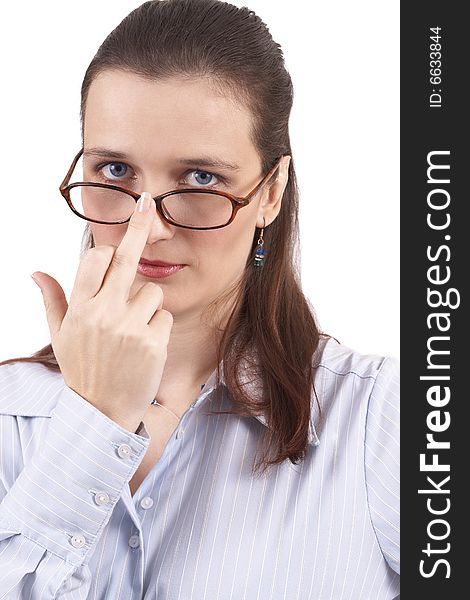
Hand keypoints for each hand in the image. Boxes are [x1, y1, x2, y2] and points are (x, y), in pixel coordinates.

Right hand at [31, 192, 172, 431]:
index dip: (111, 245)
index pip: (95, 258)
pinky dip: (158, 326)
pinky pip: (164, 316)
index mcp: (80, 308)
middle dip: (141, 228)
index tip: (124, 227)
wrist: (102, 411)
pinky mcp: (153, 341)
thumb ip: (53, 300)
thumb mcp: (61, 335)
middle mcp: (103, 312)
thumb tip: (36, 272)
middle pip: (127, 259)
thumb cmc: (83, 369)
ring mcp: (129, 326)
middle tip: (150, 203)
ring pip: (152, 291)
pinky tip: (144, 345)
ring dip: (147, 305)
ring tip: (133, 330)